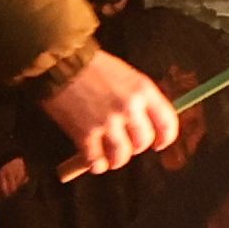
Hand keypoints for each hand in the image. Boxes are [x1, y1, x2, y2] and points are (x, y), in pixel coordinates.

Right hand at [42, 45, 179, 175]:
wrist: (61, 62)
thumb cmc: (92, 67)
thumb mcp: (125, 75)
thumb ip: (138, 99)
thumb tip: (146, 124)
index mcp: (142, 90)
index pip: (167, 122)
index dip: (165, 138)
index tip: (158, 144)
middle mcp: (128, 107)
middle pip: (143, 142)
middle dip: (136, 147)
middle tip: (126, 146)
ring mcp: (107, 122)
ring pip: (122, 156)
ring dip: (116, 160)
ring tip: (109, 157)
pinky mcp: (85, 134)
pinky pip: (96, 161)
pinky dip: (96, 164)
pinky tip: (93, 161)